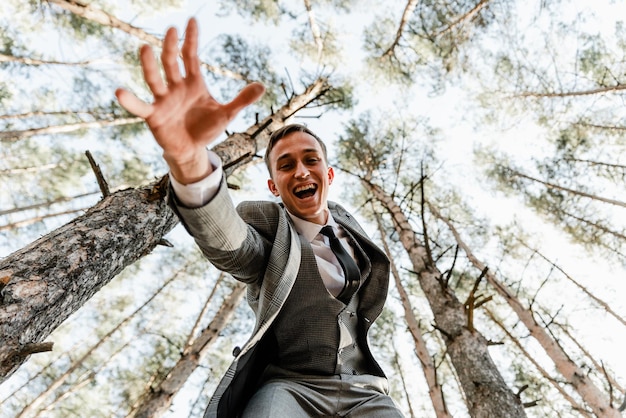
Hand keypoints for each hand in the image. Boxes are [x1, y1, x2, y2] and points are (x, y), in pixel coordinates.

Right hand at [115, 18, 264, 183]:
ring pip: (155, 79)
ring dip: (150, 65)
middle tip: (172, 30)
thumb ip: (242, 99)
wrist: (192, 149)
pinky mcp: (153, 115)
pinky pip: (140, 106)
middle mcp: (176, 87)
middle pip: (172, 62)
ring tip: (145, 48)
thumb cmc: (206, 128)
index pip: (191, 56)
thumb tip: (262, 85)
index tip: (192, 21)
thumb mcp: (227, 114)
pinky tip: (119, 92)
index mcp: (193, 83)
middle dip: (172, 46)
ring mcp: (163, 99)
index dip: (192, 40)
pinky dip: (130, 101)